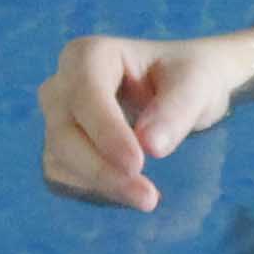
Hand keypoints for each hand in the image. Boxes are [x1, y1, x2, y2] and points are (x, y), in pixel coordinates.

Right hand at [40, 27, 253, 208]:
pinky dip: (93, 190)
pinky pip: (64, 177)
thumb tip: (150, 146)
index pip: (85, 94)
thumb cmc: (187, 77)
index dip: (106, 132)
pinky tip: (129, 194)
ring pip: (60, 159)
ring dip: (99, 185)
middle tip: (148, 197)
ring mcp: (57, 119)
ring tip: (147, 198)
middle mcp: (62, 85)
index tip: (137, 164)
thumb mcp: (196, 85)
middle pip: (64, 132)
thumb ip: (176, 110)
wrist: (184, 90)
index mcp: (88, 54)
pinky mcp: (61, 149)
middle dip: (101, 169)